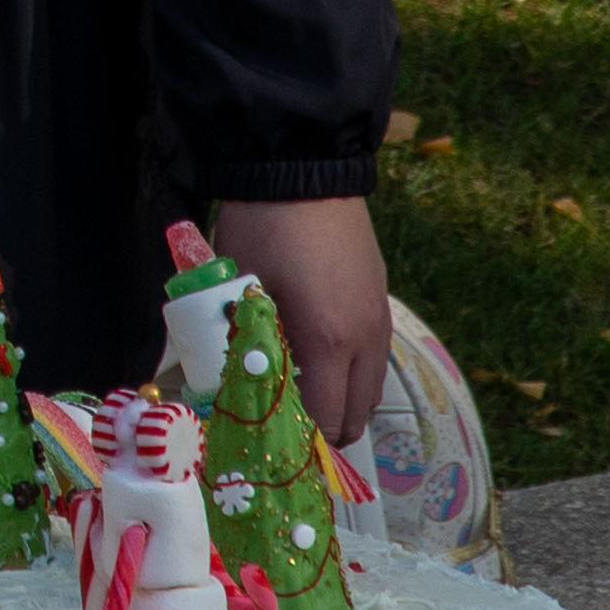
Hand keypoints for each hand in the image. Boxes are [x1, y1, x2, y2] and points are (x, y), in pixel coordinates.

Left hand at [209, 194, 391, 452]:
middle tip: (281, 422)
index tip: (268, 441)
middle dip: (321, 428)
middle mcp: (365, 338)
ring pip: (369, 389)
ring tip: (298, 391)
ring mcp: (379, 318)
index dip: (297, 439)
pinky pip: (373, 358)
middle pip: (356, 415)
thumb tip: (229, 392)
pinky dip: (350, 373)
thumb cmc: (261, 231)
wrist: (303, 168)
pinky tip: (317, 356)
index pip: (325, 420)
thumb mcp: (241, 294)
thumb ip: (243, 347)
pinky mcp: (380, 299)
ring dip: (338, 400)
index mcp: (329, 342)